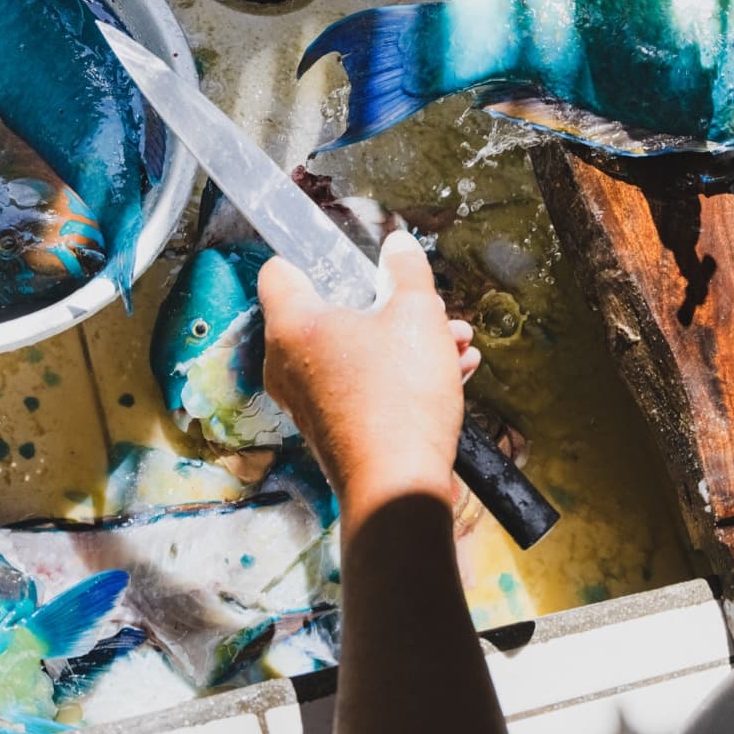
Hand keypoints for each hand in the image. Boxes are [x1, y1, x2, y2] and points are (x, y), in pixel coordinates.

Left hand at [258, 230, 477, 515]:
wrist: (398, 487)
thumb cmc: (400, 396)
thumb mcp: (417, 316)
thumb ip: (407, 271)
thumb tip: (398, 246)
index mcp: (293, 324)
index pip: (279, 270)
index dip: (313, 257)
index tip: (348, 257)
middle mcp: (287, 363)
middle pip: (332, 312)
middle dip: (387, 305)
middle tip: (426, 308)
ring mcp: (306, 400)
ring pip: (355, 351)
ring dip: (405, 340)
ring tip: (454, 342)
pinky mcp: (330, 429)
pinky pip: (362, 386)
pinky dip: (399, 376)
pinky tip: (452, 374)